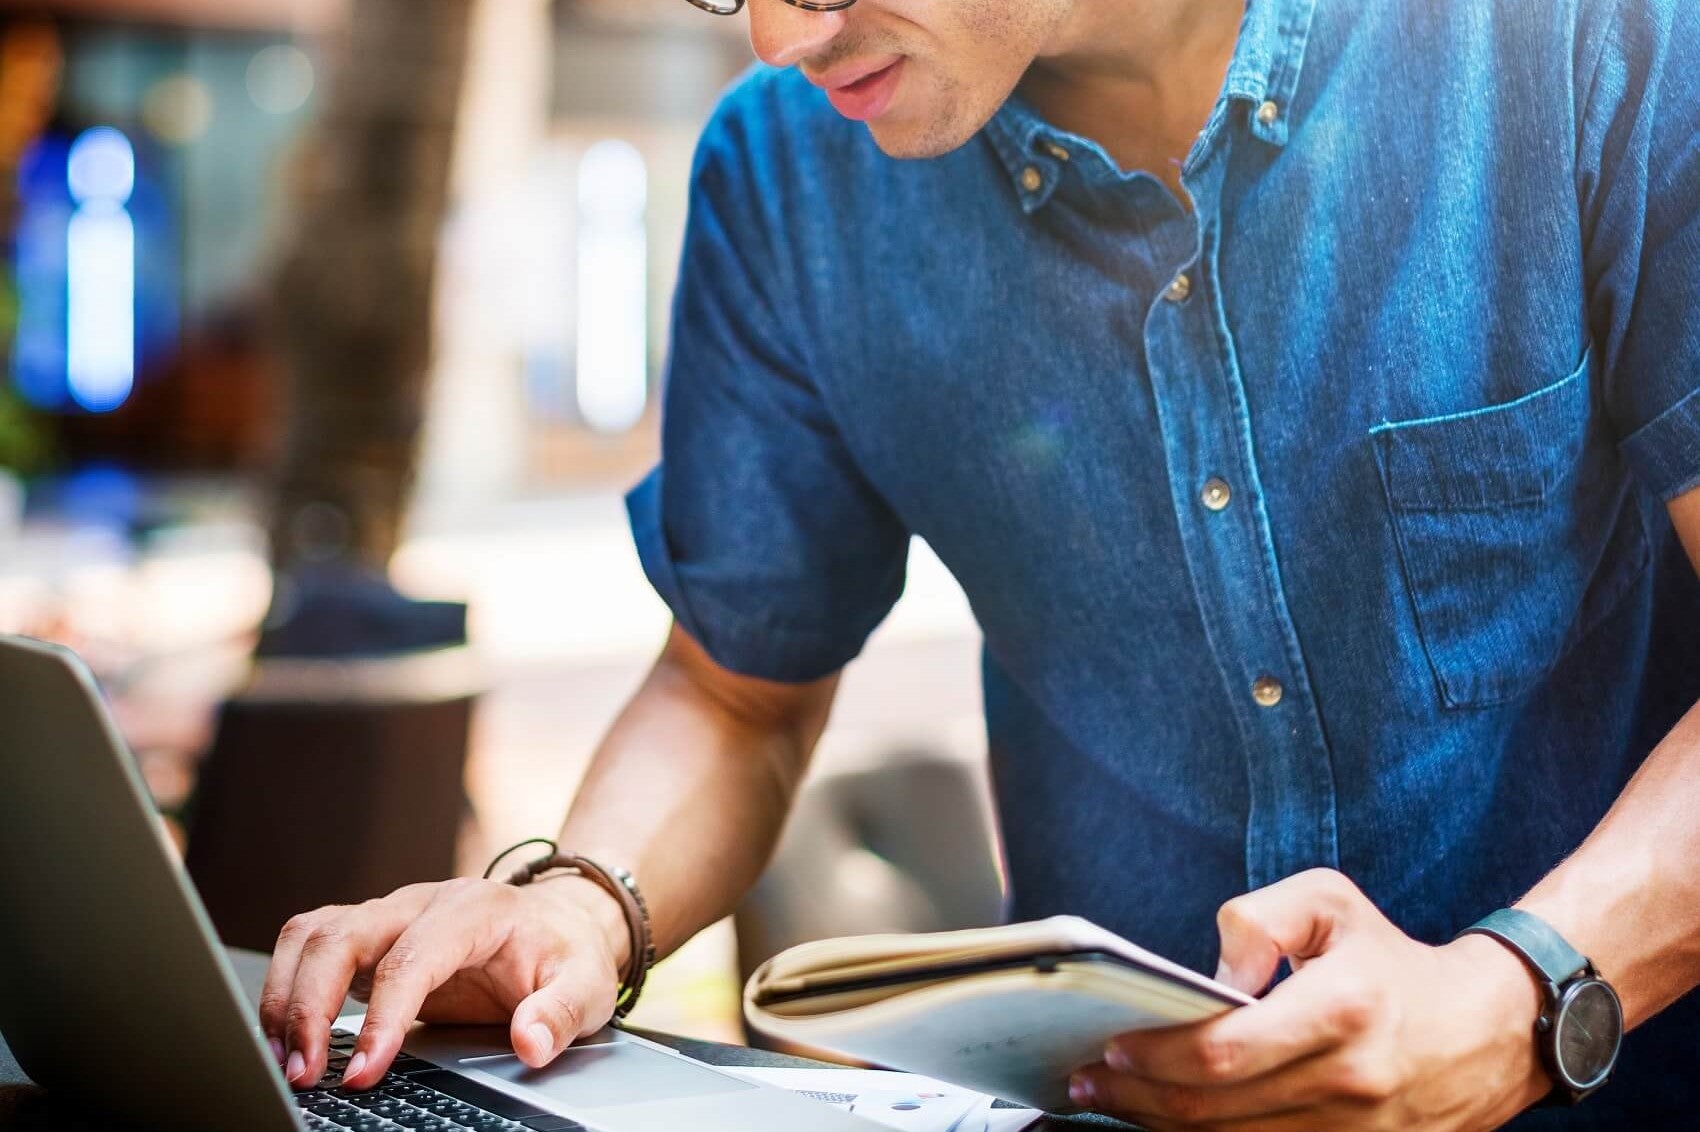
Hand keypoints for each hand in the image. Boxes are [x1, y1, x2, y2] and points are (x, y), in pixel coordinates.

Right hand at [259, 875, 628, 1090]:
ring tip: (288, 1062)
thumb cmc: (565, 952)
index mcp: (475, 909)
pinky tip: (288, 1039)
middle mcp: (421, 902)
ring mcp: (390, 915)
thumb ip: (561, 1012)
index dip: (383, 1015)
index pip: (413, 957)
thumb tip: (531, 1043)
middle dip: (311, 1004)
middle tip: (307, 1073)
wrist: (557, 923)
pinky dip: (288, 989)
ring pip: (313, 934)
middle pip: (343, 935)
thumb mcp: (587, 983)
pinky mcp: (370, 936)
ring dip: (287, 996)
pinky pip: (311, 948)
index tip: (366, 1068)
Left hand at [1070, 870, 1551, 1130]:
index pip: (1223, 1052)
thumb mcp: (1329, 901)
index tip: (1112, 1045)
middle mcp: (1348, 1080)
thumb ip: (1258, 919)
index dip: (1156, 1056)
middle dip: (1139, 1096)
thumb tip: (1212, 979)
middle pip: (1217, 1109)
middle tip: (1089, 1081)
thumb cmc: (1390, 958)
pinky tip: (1174, 1120)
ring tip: (1117, 1101)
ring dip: (1164, 1125)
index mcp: (1339, 1009)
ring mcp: (1356, 1131)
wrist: (1487, 1030)